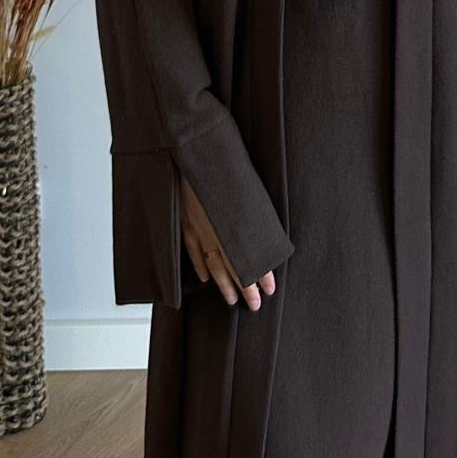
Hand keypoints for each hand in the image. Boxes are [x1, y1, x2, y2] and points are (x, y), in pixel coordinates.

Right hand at [179, 171, 275, 310]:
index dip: (261, 275)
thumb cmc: (227, 166)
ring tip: (232, 299)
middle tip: (254, 305)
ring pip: (213, 265)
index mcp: (236, 223)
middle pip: (233, 267)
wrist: (197, 151)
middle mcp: (218, 231)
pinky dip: (199, 266)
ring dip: (223, 284)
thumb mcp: (249, 189)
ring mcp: (200, 228)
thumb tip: (266, 233)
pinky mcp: (186, 222)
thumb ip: (254, 214)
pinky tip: (206, 278)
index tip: (270, 289)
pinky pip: (193, 250)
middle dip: (245, 287)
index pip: (251, 258)